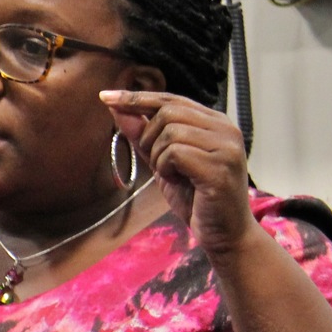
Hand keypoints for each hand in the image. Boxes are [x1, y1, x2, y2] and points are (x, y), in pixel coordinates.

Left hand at [101, 90, 261, 259]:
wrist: (224, 234)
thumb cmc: (196, 199)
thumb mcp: (163, 163)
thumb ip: (143, 135)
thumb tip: (117, 108)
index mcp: (214, 122)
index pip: (170, 99)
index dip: (137, 98)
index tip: (105, 97)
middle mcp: (224, 128)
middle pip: (168, 112)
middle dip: (149, 138)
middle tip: (157, 164)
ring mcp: (225, 146)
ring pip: (170, 132)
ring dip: (159, 157)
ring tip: (173, 176)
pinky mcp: (220, 166)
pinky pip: (176, 153)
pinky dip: (166, 169)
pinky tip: (178, 182)